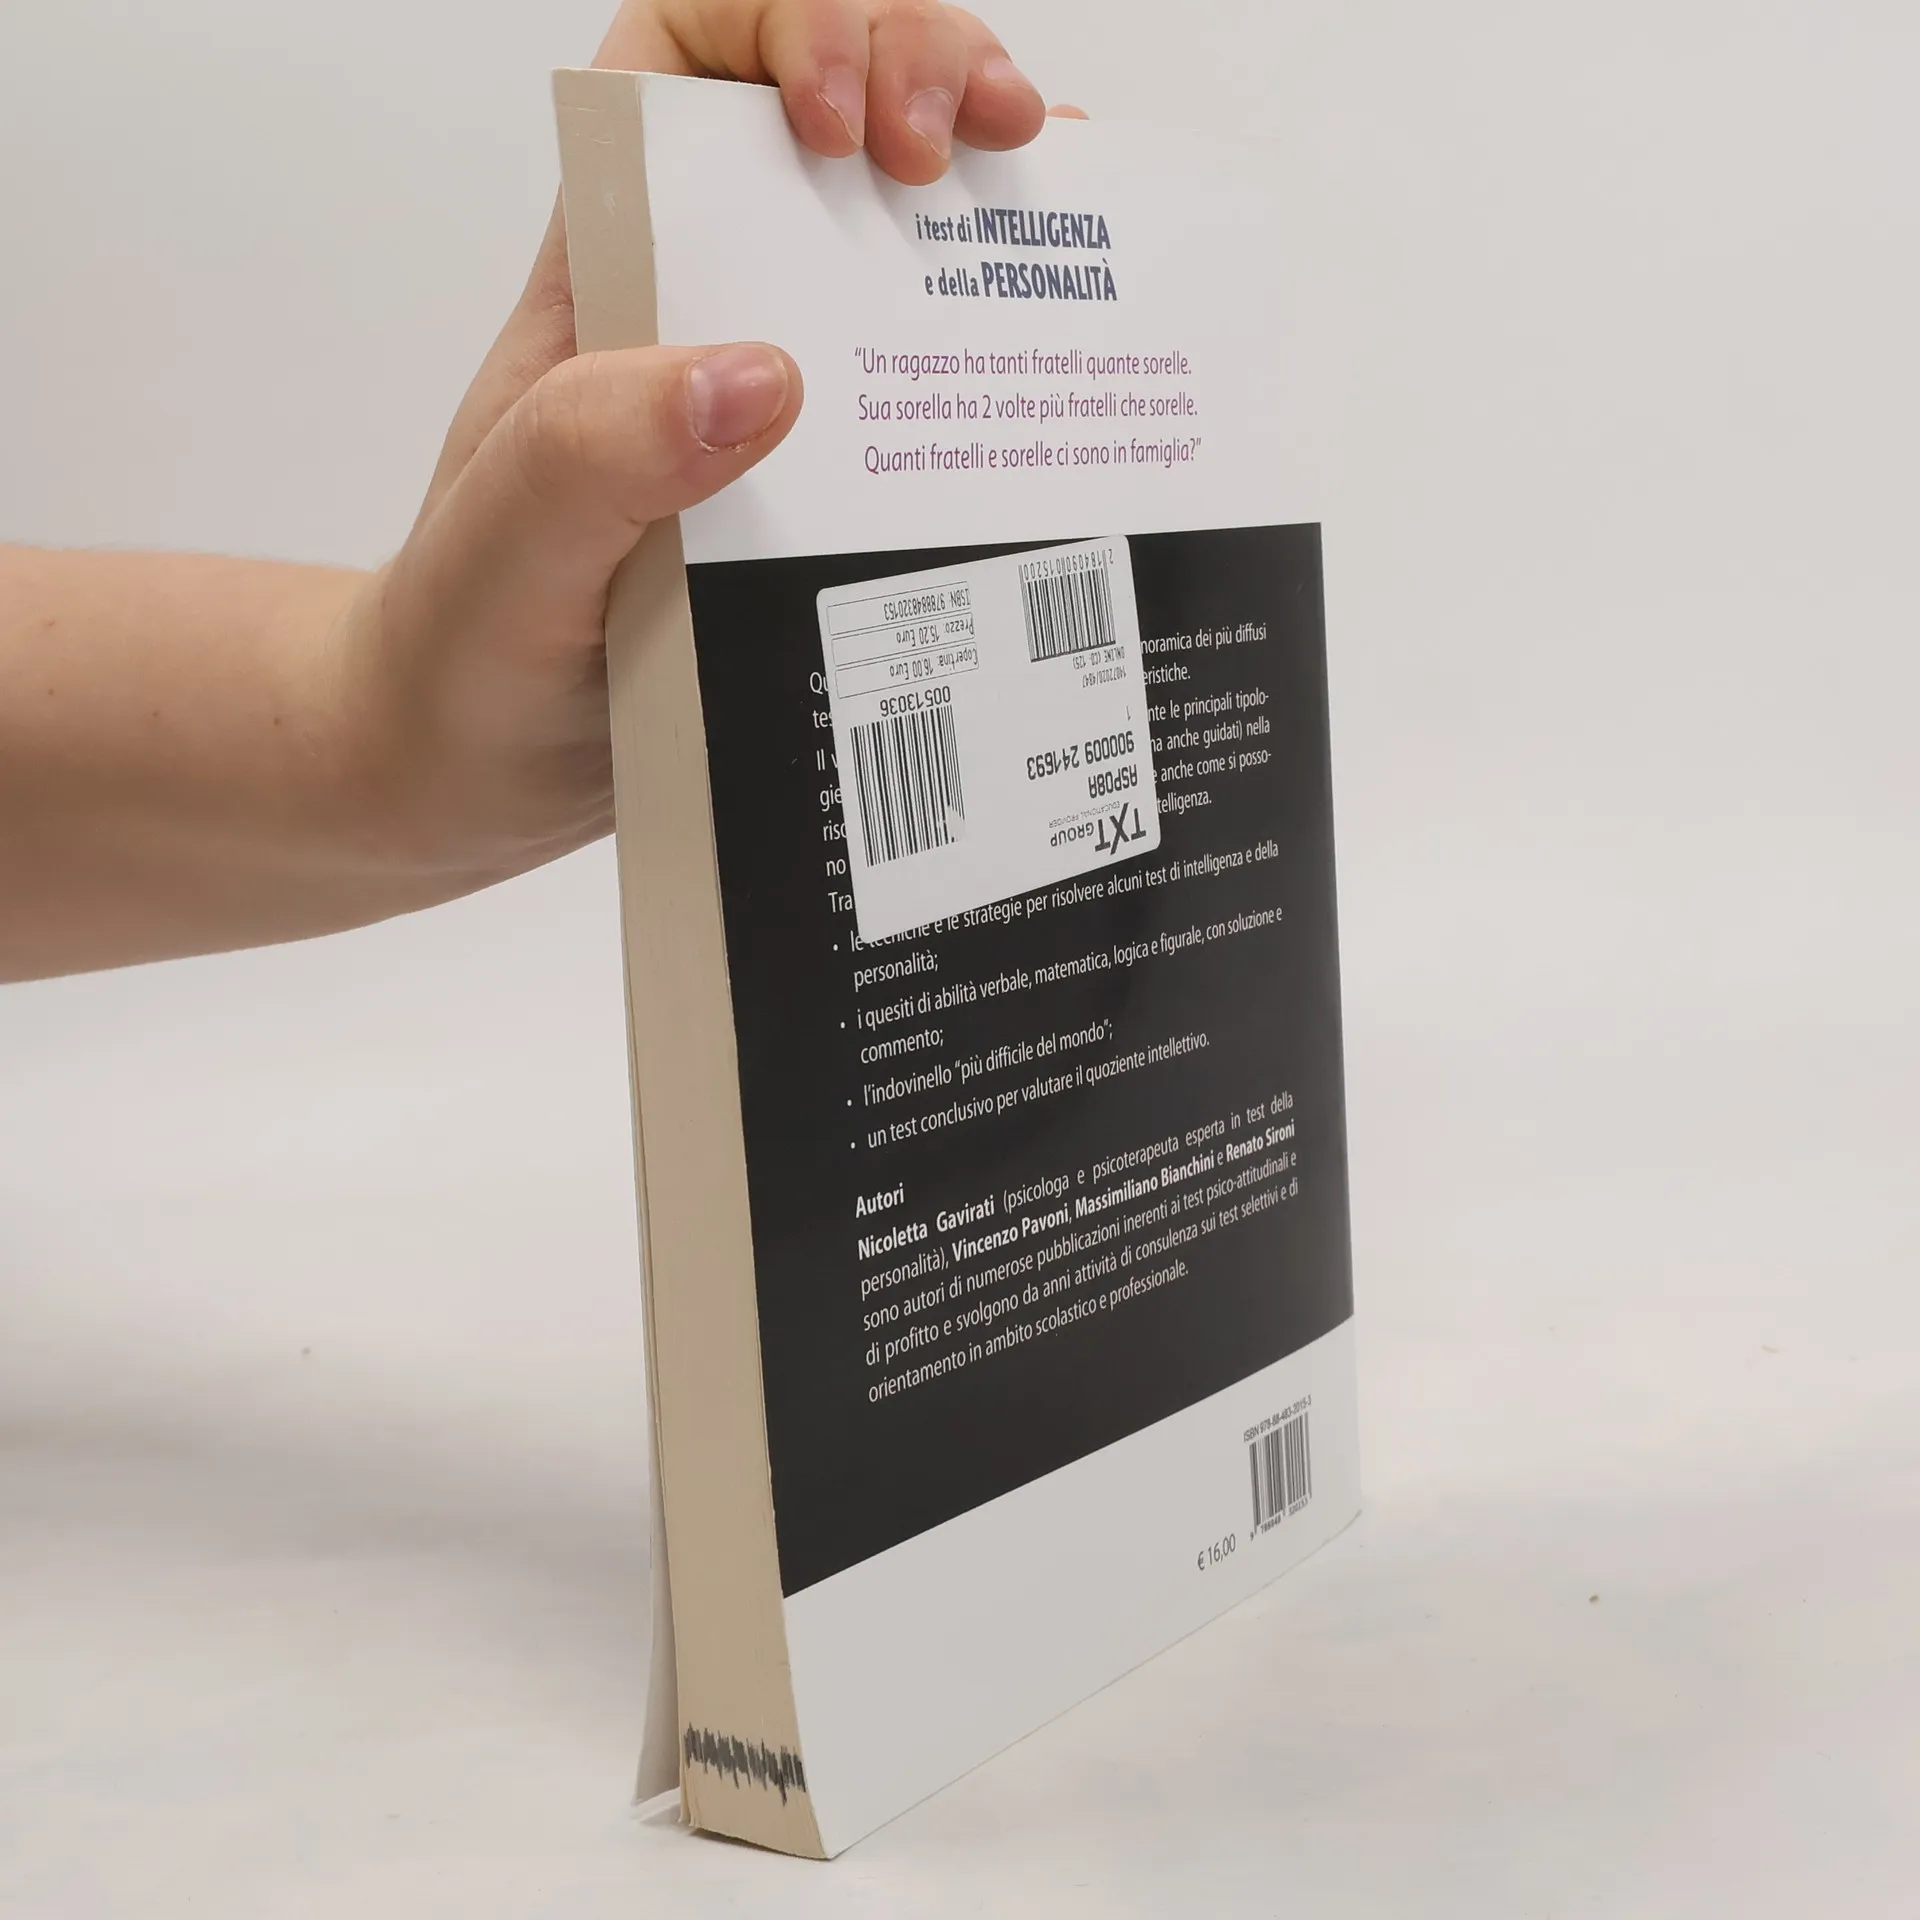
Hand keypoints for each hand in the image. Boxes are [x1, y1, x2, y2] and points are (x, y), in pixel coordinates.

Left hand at [340, 0, 1064, 894]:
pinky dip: (1014, 355)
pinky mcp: (834, 488)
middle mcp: (707, 308)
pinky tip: (1069, 378)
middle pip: (836, 109)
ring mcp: (779, 397)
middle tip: (993, 144)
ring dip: (1000, 204)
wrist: (477, 768)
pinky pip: (939, 389)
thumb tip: (761, 375)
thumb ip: (595, 455)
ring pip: (908, 242)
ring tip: (1064, 231)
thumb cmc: (463, 648)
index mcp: (616, 273)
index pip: (691, 56)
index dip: (790, 25)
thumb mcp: (508, 553)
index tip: (847, 125)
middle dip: (931, 70)